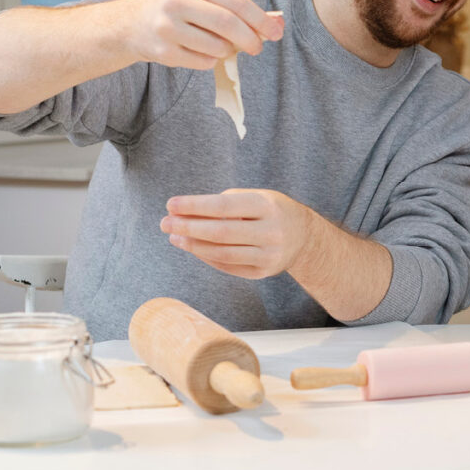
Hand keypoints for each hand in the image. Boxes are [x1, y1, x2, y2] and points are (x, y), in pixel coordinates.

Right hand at [125, 0, 283, 68]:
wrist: (133, 23)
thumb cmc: (181, 10)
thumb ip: (238, 9)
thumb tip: (278, 23)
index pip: (237, 2)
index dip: (261, 20)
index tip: (276, 32)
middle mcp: (178, 2)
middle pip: (228, 24)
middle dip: (250, 39)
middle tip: (258, 48)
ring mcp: (168, 27)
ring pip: (217, 47)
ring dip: (227, 51)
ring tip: (221, 46)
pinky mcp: (163, 51)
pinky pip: (203, 62)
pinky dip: (211, 60)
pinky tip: (200, 51)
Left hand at [160, 189, 316, 278]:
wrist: (305, 237)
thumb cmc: (272, 211)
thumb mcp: (257, 197)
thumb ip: (226, 203)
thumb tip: (186, 213)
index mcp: (268, 207)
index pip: (225, 206)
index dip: (195, 206)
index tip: (171, 204)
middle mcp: (271, 232)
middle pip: (221, 232)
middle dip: (188, 228)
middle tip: (165, 223)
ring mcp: (268, 255)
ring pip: (222, 253)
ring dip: (193, 246)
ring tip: (174, 237)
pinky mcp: (263, 273)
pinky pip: (228, 266)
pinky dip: (206, 256)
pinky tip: (192, 248)